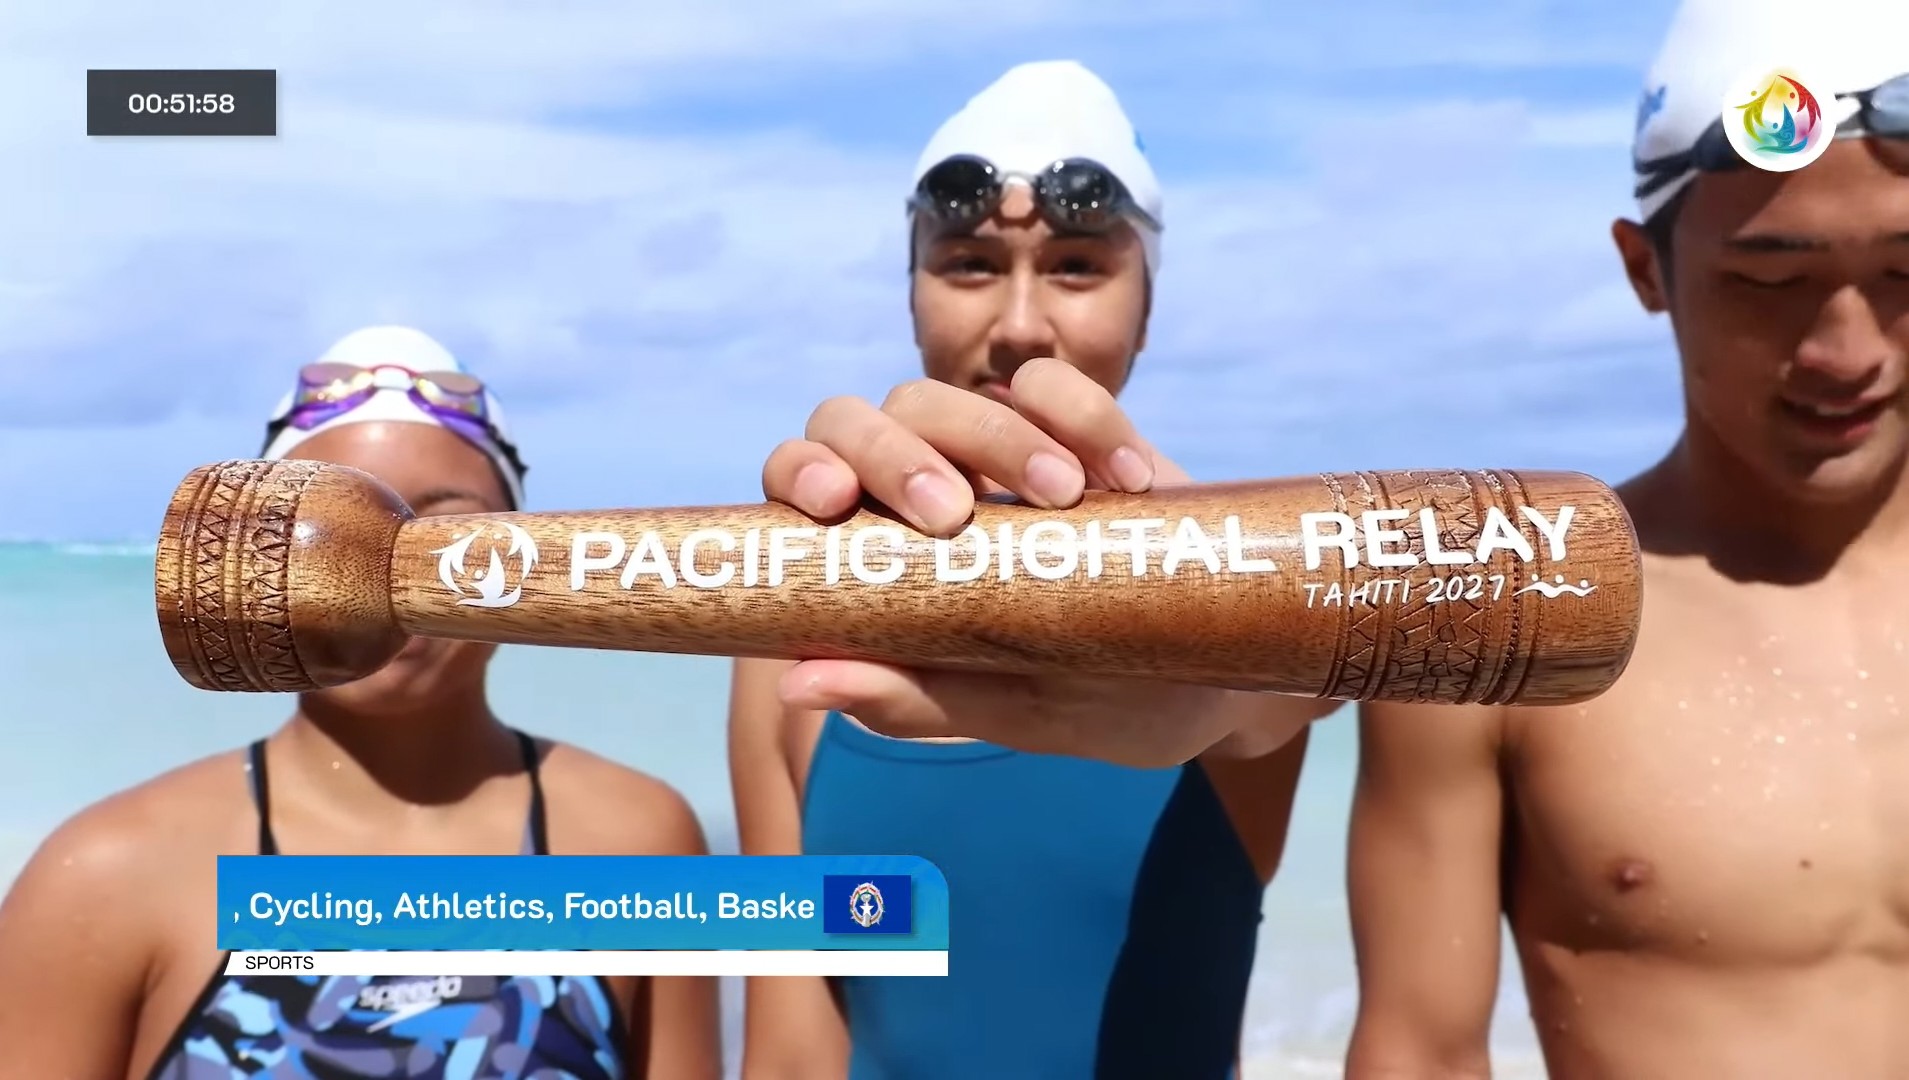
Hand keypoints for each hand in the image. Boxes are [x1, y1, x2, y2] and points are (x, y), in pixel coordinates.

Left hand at [758, 358, 1247, 767]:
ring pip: (944, 393)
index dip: (800, 471)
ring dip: (994, 436)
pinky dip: (1081, 413)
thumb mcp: (1013, 709)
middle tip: (950, 516)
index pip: (803, 478)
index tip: (835, 505)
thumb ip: (915, 698)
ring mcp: (997, 456)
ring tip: (1063, 501)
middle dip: (891, 452)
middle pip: (859, 418)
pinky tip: (1126, 481)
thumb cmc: (1099, 699)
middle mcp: (925, 491)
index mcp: (883, 554)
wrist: (1225, 676)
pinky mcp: (1075, 431)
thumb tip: (798, 683)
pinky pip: (1049, 383)